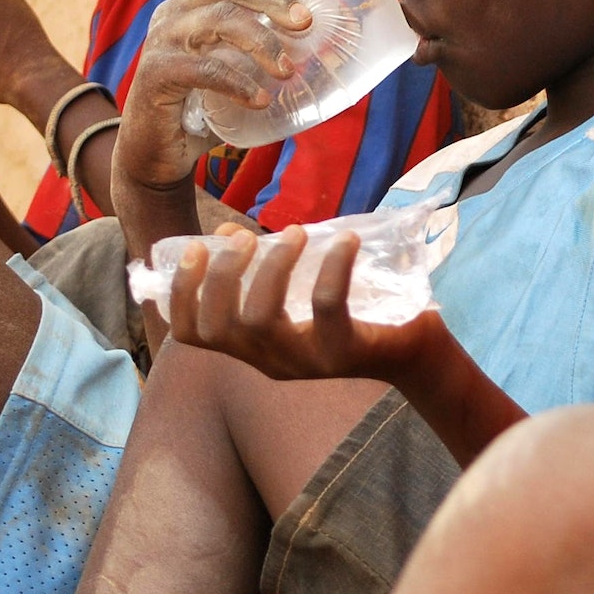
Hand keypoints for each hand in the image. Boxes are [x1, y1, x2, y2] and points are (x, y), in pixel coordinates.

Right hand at [113, 0, 316, 193]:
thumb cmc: (198, 110)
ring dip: (261, 42)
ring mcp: (161, 41)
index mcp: (191, 6)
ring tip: (287, 71)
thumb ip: (255, 53)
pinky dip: (238, 83)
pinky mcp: (156, 74)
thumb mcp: (230, 71)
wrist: (154, 154)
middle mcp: (173, 14)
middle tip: (306, 22)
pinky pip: (205, 69)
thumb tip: (316, 47)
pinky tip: (261, 100)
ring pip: (218, 21)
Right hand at [164, 226, 445, 384]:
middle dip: (223, 274)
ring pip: (262, 319)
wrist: (413, 354)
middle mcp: (270, 361)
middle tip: (245, 236)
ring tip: (294, 232)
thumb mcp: (297, 293)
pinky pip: (326, 306)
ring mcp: (305, 362)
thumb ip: (260, 269)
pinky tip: (345, 239)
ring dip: (272, 267)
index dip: (180, 293)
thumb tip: (224, 234)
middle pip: (220, 326)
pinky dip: (332, 266)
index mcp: (251, 349)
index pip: (191, 334)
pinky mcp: (344, 353)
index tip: (193, 249)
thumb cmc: (350, 315)